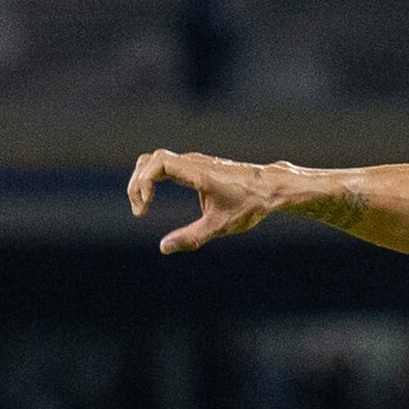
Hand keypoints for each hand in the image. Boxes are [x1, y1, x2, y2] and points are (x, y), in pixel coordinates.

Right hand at [126, 149, 288, 253]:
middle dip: (137, 183)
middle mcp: (194, 163)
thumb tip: (163, 248)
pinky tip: (152, 199)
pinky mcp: (196, 167)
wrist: (271, 187)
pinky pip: (165, 165)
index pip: (158, 163)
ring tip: (142, 206)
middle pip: (150, 160)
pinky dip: (152, 178)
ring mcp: (194, 163)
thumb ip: (192, 237)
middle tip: (139, 211)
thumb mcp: (221, 225)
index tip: (145, 207)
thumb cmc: (250, 205)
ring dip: (143, 180)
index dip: (144, 182)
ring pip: (156, 160)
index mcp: (198, 173)